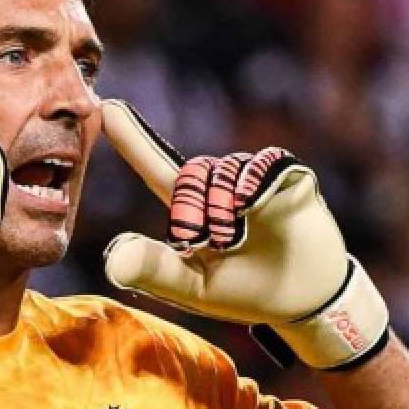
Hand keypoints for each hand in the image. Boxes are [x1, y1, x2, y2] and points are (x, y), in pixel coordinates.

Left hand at [101, 99, 388, 369]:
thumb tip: (113, 259)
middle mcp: (220, 187)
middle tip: (211, 243)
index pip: (156, 167)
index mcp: (192, 210)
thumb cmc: (243, 292)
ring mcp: (254, 180)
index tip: (107, 108)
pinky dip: (253, 184)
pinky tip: (252, 207)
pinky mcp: (287, 177)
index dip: (133, 139)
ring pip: (225, 171)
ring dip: (223, 206)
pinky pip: (265, 165)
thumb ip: (154, 272)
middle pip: (192, 171)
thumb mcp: (194, 288)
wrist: (301, 300)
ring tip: (236, 239)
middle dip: (192, 206)